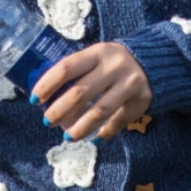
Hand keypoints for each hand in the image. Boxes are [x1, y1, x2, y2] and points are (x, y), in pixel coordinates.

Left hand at [35, 43, 150, 139]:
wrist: (155, 61)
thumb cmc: (113, 63)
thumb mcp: (97, 57)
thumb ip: (77, 71)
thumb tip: (45, 95)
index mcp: (98, 52)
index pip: (66, 68)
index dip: (47, 85)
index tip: (35, 100)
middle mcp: (114, 66)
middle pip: (80, 93)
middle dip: (59, 110)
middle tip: (47, 121)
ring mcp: (129, 83)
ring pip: (99, 112)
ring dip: (80, 128)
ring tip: (67, 136)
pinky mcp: (141, 100)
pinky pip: (118, 121)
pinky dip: (104, 132)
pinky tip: (94, 138)